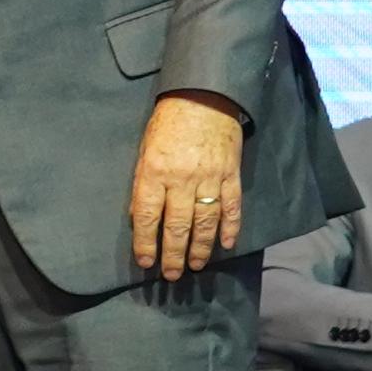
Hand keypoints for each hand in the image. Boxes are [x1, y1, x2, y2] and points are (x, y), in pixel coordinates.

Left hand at [130, 93, 248, 279]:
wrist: (204, 95)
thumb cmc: (168, 123)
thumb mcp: (145, 150)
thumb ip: (144, 183)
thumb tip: (140, 217)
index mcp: (154, 172)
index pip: (146, 216)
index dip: (145, 242)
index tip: (146, 261)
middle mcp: (181, 179)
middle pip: (177, 226)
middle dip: (173, 254)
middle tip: (172, 275)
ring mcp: (209, 178)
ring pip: (204, 222)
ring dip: (200, 248)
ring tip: (195, 266)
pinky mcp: (231, 174)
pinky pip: (231, 207)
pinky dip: (231, 228)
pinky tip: (227, 244)